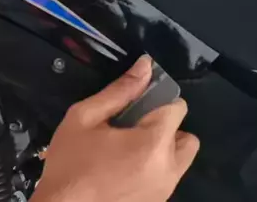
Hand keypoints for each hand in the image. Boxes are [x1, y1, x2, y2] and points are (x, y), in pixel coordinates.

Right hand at [31, 55, 199, 201]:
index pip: (177, 107)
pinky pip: (166, 178)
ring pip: (179, 160)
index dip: (157, 99)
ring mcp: (165, 190)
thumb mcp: (84, 118)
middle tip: (132, 129)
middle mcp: (169, 169)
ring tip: (129, 151)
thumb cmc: (70, 164)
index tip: (134, 104)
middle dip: (164, 128)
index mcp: (153, 143)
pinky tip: (124, 170)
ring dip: (162, 150)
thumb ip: (119, 91)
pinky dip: (153, 169)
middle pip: (187, 136)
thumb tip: (145, 66)